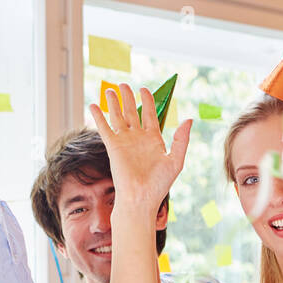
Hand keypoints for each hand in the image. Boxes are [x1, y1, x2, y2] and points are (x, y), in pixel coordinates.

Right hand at [90, 83, 191, 213]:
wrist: (141, 197)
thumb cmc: (159, 184)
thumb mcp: (176, 160)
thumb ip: (182, 139)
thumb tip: (188, 119)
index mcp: (153, 139)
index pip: (149, 114)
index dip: (147, 100)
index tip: (144, 89)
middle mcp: (137, 138)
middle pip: (131, 112)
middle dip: (128, 98)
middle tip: (123, 85)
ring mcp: (124, 141)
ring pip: (117, 117)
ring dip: (113, 103)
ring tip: (110, 90)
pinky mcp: (113, 147)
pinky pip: (104, 128)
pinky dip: (98, 117)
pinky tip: (93, 106)